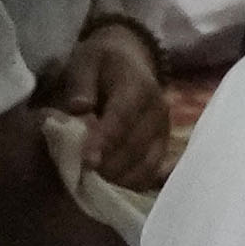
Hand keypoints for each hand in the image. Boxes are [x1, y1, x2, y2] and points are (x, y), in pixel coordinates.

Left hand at [50, 18, 176, 196]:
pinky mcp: (165, 144)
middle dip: (109, 165)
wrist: (130, 59)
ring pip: (146, 163)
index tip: (87, 162)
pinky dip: (134, 182)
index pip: (122, 118)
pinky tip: (114, 187)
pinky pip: (153, 170)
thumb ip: (81, 83)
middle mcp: (158, 109)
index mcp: (138, 86)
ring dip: (120, 177)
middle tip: (83, 177)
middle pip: (135, 146)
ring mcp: (165, 129)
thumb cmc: (102, 63)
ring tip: (95, 184)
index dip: (105, 141)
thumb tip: (79, 108)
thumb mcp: (86, 61)